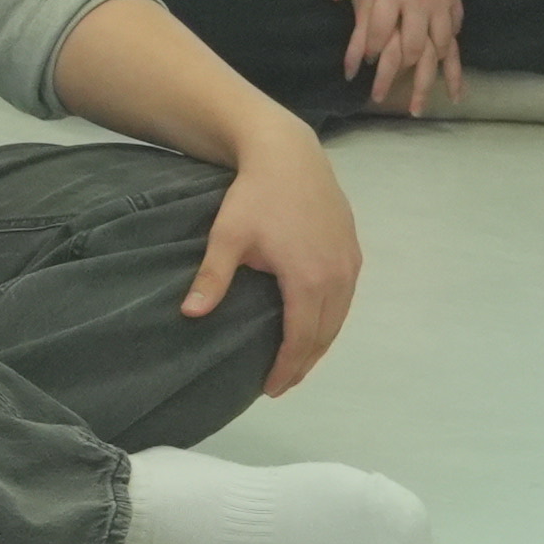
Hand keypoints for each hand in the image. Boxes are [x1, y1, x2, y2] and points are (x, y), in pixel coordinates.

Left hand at [179, 122, 365, 393]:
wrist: (288, 154)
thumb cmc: (254, 196)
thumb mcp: (227, 237)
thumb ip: (213, 278)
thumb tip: (189, 314)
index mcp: (308, 280)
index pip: (300, 339)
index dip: (287, 368)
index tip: (270, 389)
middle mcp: (337, 277)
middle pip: (324, 335)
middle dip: (303, 364)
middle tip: (281, 384)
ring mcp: (349, 264)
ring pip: (339, 319)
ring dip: (319, 344)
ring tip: (296, 363)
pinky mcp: (353, 251)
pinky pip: (346, 299)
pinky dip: (331, 320)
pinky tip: (314, 325)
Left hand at [312, 0, 481, 117]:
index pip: (381, 24)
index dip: (370, 45)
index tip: (361, 63)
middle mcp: (420, 2)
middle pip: (409, 45)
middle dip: (395, 74)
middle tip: (381, 97)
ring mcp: (440, 6)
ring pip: (436, 49)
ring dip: (428, 79)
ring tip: (419, 105)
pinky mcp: (453, 5)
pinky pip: (454, 38)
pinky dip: (451, 61)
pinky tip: (451, 81)